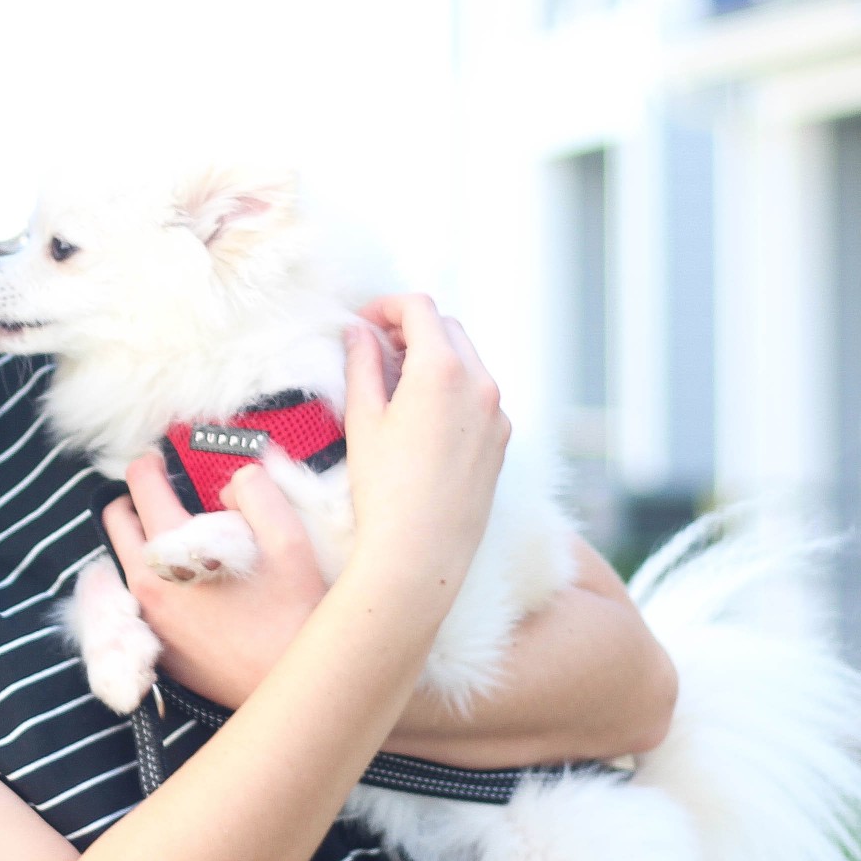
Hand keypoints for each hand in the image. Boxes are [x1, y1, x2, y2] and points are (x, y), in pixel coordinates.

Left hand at [99, 451, 326, 709]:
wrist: (291, 683)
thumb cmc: (294, 612)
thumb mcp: (289, 539)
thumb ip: (256, 492)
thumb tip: (230, 483)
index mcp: (173, 549)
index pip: (140, 485)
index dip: (151, 463)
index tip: (163, 460)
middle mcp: (147, 582)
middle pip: (115, 520)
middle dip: (135, 499)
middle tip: (167, 496)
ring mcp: (147, 617)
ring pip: (122, 560)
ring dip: (142, 539)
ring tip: (180, 538)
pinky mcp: (155, 644)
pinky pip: (136, 598)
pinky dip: (151, 578)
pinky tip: (187, 582)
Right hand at [341, 294, 509, 603]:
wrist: (422, 552)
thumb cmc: (384, 490)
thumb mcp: (363, 420)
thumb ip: (362, 365)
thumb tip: (359, 332)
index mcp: (442, 370)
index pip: (419, 309)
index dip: (386, 307)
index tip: (362, 324)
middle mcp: (480, 384)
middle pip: (448, 328)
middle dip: (411, 329)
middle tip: (375, 350)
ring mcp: (497, 413)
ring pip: (468, 361)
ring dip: (434, 358)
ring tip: (396, 385)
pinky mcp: (502, 440)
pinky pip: (479, 396)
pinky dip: (453, 388)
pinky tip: (423, 418)